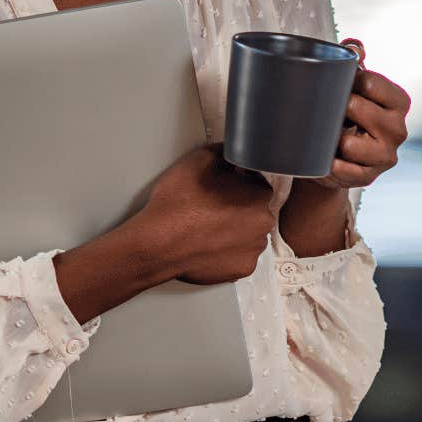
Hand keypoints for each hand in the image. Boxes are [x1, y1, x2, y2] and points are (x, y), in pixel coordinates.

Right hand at [134, 142, 275, 284]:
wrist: (157, 243)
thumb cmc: (177, 204)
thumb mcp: (199, 159)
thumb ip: (224, 152)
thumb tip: (233, 151)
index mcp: (259, 195)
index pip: (256, 182)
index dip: (236, 182)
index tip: (220, 187)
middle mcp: (263, 224)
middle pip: (254, 209)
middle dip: (238, 206)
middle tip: (211, 207)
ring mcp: (253, 249)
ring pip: (248, 234)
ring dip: (234, 230)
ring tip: (207, 228)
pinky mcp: (241, 269)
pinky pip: (239, 256)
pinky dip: (227, 251)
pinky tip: (208, 244)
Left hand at [297, 37, 410, 190]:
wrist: (336, 155)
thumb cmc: (347, 114)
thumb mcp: (353, 86)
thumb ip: (355, 62)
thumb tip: (353, 45)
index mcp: (398, 101)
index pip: (369, 82)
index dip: (346, 80)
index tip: (334, 82)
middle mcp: (398, 128)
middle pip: (356, 107)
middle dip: (337, 108)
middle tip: (329, 111)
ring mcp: (386, 155)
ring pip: (348, 142)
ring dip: (332, 139)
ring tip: (329, 137)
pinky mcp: (369, 178)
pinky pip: (342, 169)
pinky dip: (330, 164)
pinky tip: (327, 158)